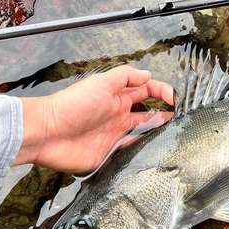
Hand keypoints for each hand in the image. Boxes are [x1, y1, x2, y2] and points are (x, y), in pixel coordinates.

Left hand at [13, 65, 174, 172]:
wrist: (48, 133)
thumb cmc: (71, 105)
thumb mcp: (102, 83)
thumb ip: (126, 77)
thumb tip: (148, 74)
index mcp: (117, 97)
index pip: (146, 91)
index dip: (162, 92)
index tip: (174, 98)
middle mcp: (119, 115)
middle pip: (148, 113)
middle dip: (164, 113)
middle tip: (180, 117)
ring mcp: (115, 135)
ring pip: (143, 133)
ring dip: (157, 132)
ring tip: (172, 133)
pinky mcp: (110, 153)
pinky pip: (132, 152)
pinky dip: (143, 150)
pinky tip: (153, 149)